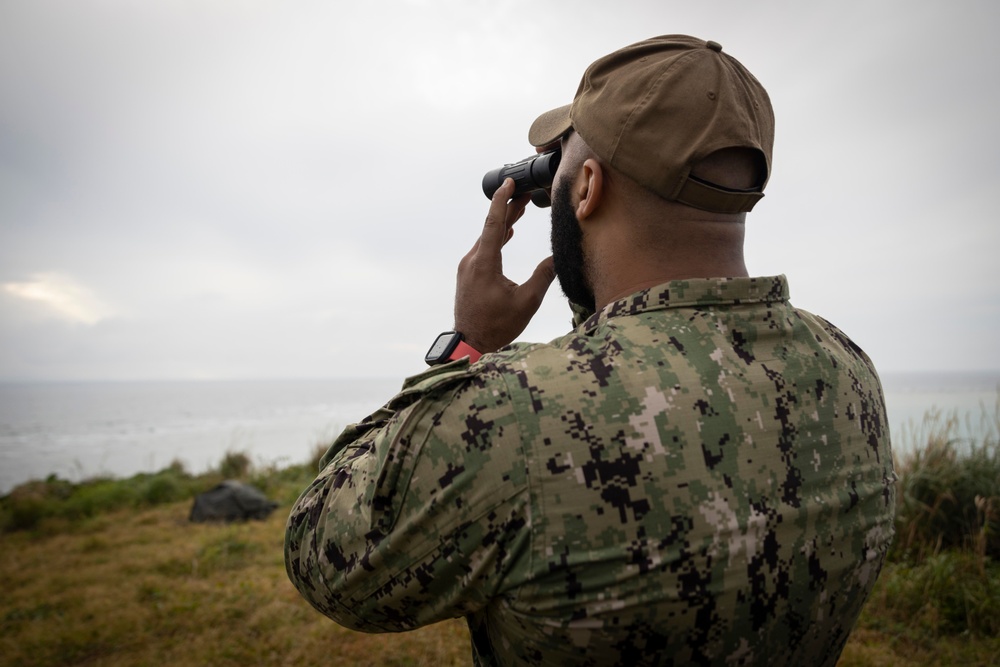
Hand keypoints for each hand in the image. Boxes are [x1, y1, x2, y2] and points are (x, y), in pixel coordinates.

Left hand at [454, 178, 555, 353]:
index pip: (493, 223)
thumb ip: (543, 276)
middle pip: (492, 227)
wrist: (470, 343)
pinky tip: (507, 232)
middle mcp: (472, 260)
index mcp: (485, 263)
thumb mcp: (527, 302)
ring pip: (487, 237)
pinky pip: (484, 248)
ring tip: (520, 208)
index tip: (509, 182)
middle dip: (509, 207)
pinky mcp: (469, 274)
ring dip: (504, 222)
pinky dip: (497, 236)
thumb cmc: (497, 326)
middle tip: (525, 191)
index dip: (502, 201)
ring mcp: (468, 267)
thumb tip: (557, 256)